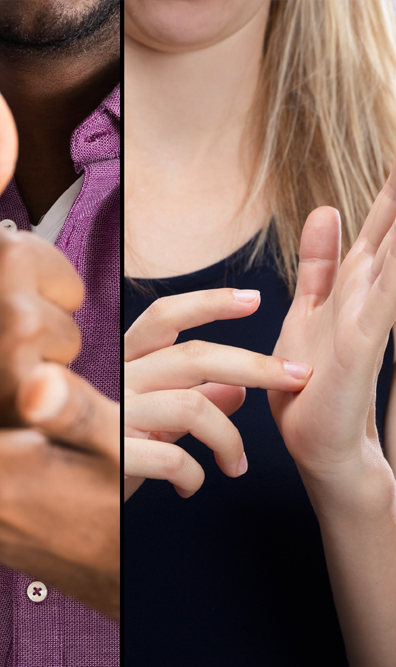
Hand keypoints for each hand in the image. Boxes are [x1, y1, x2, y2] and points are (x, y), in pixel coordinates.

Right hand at [0, 74, 83, 426]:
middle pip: (66, 329)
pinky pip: (43, 413)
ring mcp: (12, 372)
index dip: (20, 291)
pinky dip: (15, 410)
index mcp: (8, 256)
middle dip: (26, 333)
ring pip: (58, 372)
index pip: (63, 280)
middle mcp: (18, 312)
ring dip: (23, 373)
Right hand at [122, 288, 309, 498]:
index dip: (208, 303)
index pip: (162, 318)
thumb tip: (239, 390)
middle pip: (193, 357)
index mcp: (123, 365)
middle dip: (256, 365)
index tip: (254, 298)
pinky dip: (195, 475)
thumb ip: (192, 401)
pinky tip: (191, 486)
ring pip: (192, 408)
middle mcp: (116, 382)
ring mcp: (112, 417)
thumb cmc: (103, 454)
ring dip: (230, 438)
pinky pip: (175, 459)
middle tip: (298, 378)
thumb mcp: (152, 423)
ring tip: (236, 465)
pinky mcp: (112, 457)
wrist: (54, 498)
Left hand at [270, 204, 395, 499]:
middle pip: (395, 230)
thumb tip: (323, 209)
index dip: (394, 187)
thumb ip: (320, 263)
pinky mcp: (363, 340)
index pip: (383, 223)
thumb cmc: (313, 383)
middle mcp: (375, 292)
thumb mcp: (310, 309)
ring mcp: (374, 314)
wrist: (320, 447)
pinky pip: (386, 295)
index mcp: (360, 282)